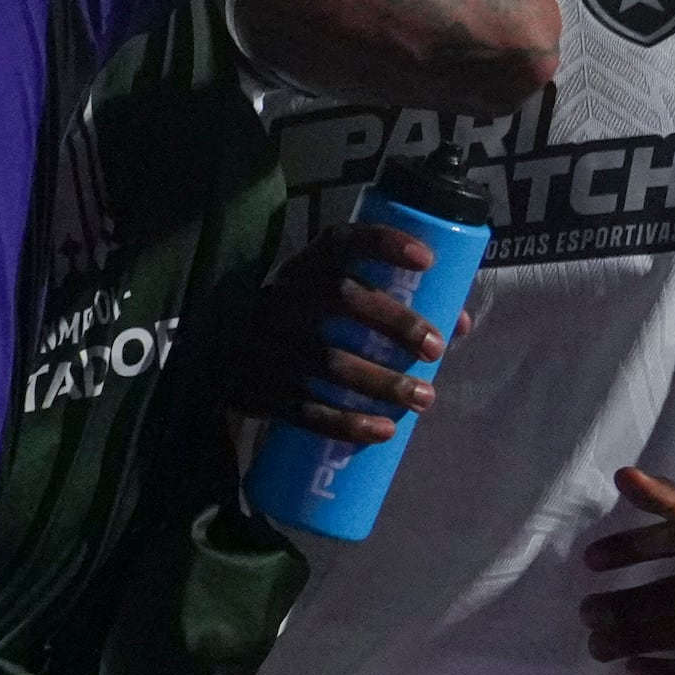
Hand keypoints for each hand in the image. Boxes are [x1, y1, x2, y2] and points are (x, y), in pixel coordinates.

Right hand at [226, 221, 449, 449]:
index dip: (383, 244)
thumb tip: (460, 322)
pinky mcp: (258, 392)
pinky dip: (347, 422)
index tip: (428, 259)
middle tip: (434, 348)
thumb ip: (389, 304)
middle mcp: (280, 299)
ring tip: (424, 397)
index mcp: (299, 269)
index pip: (339, 242)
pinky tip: (383, 431)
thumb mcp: (323, 299)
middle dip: (395, 322)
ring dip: (383, 382)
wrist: (215, 357)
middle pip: (338, 298)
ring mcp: (265, 346)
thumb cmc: (294, 323)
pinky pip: (304, 409)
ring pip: (328, 362)